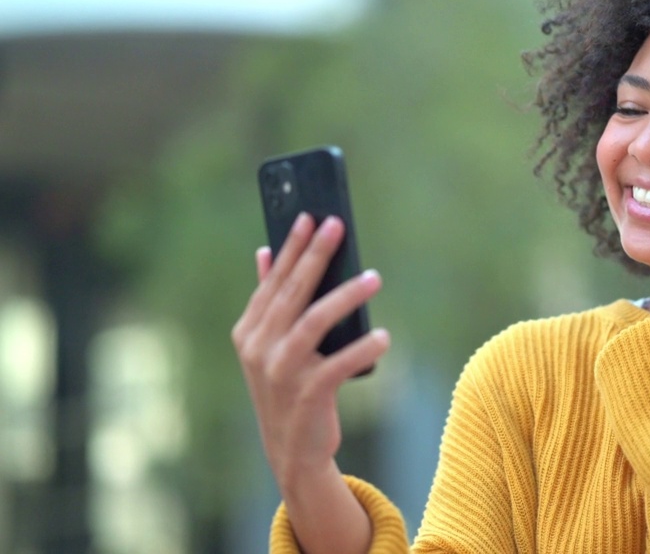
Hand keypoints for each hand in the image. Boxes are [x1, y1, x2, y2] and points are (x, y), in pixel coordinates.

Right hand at [231, 213, 388, 552]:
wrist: (290, 450)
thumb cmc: (288, 387)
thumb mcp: (270, 345)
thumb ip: (269, 300)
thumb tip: (264, 251)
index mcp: (249, 331)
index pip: (273, 281)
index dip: (291, 247)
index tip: (308, 216)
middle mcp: (259, 348)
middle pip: (293, 293)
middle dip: (315, 256)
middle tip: (336, 225)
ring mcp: (280, 372)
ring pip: (313, 323)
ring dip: (345, 297)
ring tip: (375, 277)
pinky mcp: (307, 395)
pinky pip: (338, 365)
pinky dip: (362, 349)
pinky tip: (384, 336)